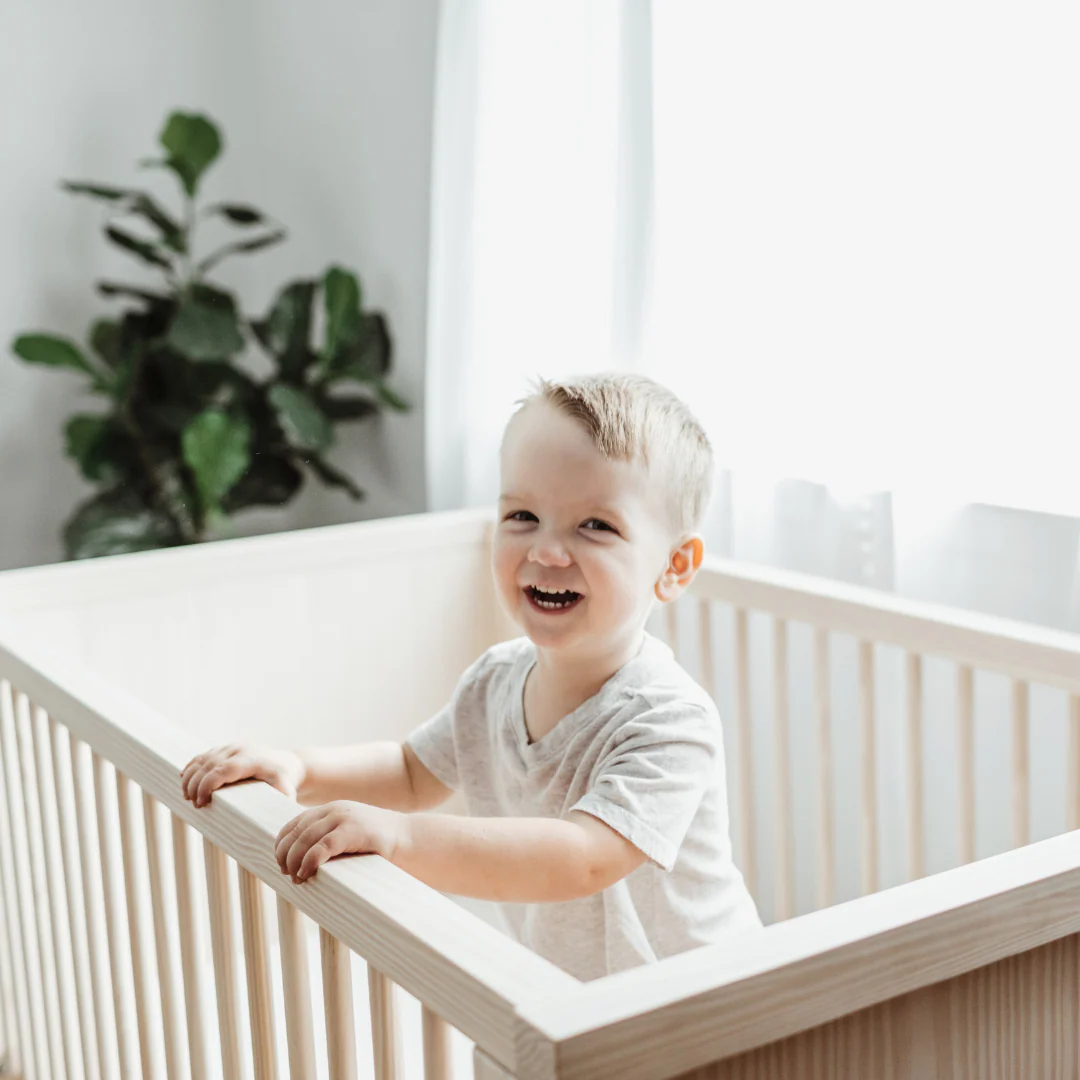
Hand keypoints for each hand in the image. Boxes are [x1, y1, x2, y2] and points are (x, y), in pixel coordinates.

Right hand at [181, 745, 304, 806]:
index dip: (207, 785)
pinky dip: (192, 766)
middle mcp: (240, 749)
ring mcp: (231, 747)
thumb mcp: (287, 789)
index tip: (201, 803)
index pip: (223, 769)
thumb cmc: (285, 780)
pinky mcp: (226, 748)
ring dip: (190, 777)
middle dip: (195, 785)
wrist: (287, 762)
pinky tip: (183, 778)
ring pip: (203, 759)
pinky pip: (204, 755)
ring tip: (187, 796)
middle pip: (209, 765)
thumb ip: (281, 801)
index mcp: (252, 759)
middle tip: (194, 804)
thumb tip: (274, 820)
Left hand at [275, 801, 407, 882]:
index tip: (280, 863)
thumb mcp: (351, 839)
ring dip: (293, 861)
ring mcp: (346, 818)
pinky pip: (322, 846)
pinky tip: (306, 873)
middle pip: (296, 831)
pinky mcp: (355, 831)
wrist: (414, 841)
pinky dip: (309, 861)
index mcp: (333, 809)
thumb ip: (331, 842)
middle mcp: (336, 809)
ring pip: (305, 838)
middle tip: (284, 873)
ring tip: (295, 878)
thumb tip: (302, 864)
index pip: (295, 823)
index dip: (282, 844)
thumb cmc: (383, 848)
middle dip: (284, 854)